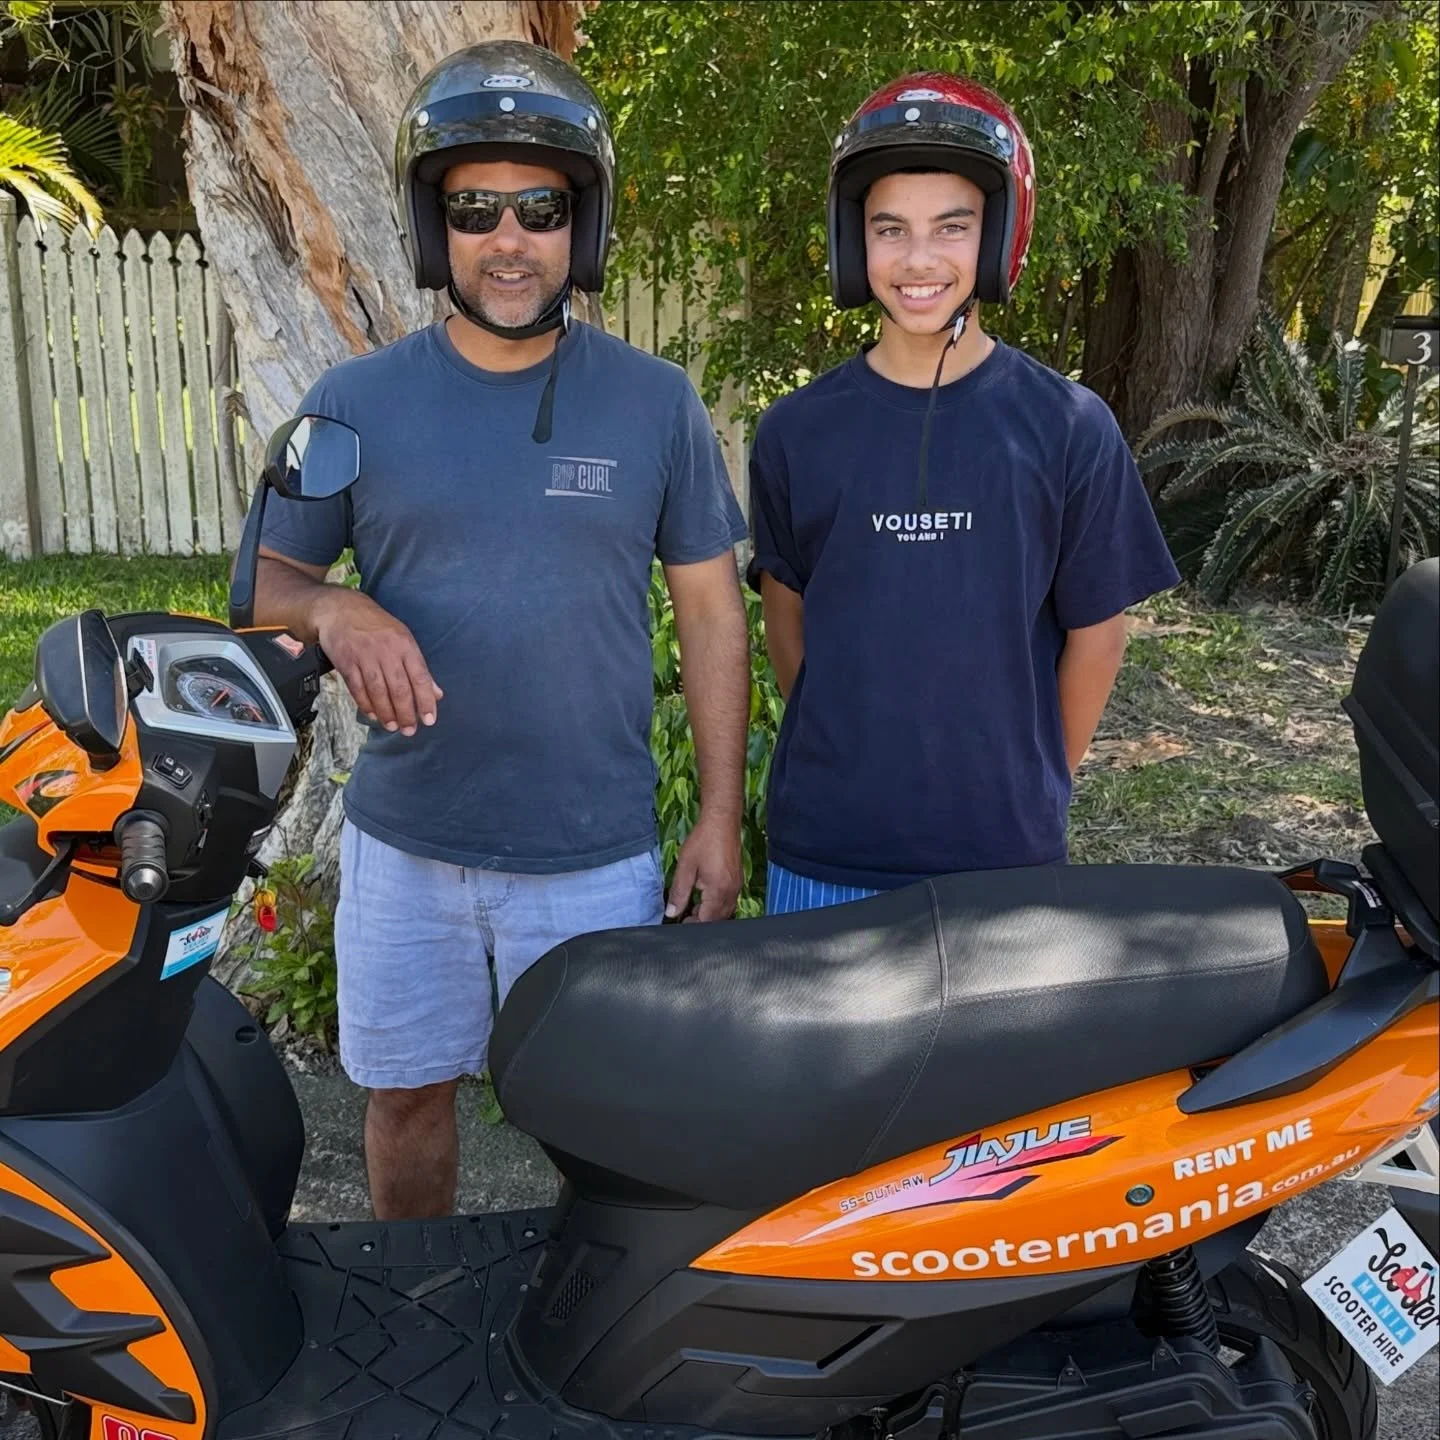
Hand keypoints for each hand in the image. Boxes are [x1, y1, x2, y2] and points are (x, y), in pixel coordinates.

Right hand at [314, 589, 442, 735]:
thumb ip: (419, 669)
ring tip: (393, 726)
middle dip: (406, 713)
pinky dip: (366, 705)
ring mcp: (365, 657)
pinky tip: (373, 715)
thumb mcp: (404, 640)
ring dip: (386, 713)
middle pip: (399, 689)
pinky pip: (358, 689)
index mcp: (405, 646)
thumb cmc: (376, 626)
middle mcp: (387, 651)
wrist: (341, 610)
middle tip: (409, 730)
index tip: (430, 719)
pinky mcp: (347, 662)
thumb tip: (436, 694)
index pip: (420, 677)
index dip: (426, 701)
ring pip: (378, 692)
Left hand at [666, 810, 741, 922]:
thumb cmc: (703, 840)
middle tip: (686, 917)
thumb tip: (671, 912)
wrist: (722, 820)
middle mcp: (731, 891)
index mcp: (718, 890)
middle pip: (718, 918)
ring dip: (711, 913)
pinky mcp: (738, 879)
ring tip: (694, 907)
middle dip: (703, 921)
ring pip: (725, 910)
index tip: (681, 923)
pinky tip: (706, 896)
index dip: (694, 925)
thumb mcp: (685, 866)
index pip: (707, 920)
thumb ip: (679, 892)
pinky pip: (729, 900)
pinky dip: (718, 904)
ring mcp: (737, 885)